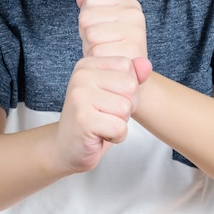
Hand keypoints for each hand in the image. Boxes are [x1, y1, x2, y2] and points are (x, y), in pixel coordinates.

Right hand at [54, 55, 142, 173]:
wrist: (66, 148)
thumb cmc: (95, 118)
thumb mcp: (114, 92)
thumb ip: (132, 75)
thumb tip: (146, 64)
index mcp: (87, 64)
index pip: (127, 66)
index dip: (128, 88)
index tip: (109, 99)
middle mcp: (81, 76)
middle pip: (130, 86)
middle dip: (127, 106)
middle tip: (106, 115)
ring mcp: (79, 97)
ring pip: (126, 107)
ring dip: (120, 122)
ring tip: (102, 124)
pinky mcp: (83, 120)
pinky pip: (120, 128)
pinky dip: (116, 137)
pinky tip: (100, 135)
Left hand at [76, 0, 148, 69]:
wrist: (127, 79)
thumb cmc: (110, 47)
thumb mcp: (98, 21)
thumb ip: (90, 2)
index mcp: (129, 4)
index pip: (89, 0)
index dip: (87, 18)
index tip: (101, 29)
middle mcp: (136, 15)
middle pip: (87, 18)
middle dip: (87, 34)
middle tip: (102, 45)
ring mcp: (136, 33)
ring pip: (91, 34)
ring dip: (91, 48)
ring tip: (104, 53)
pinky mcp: (132, 54)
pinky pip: (97, 53)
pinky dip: (97, 60)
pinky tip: (108, 63)